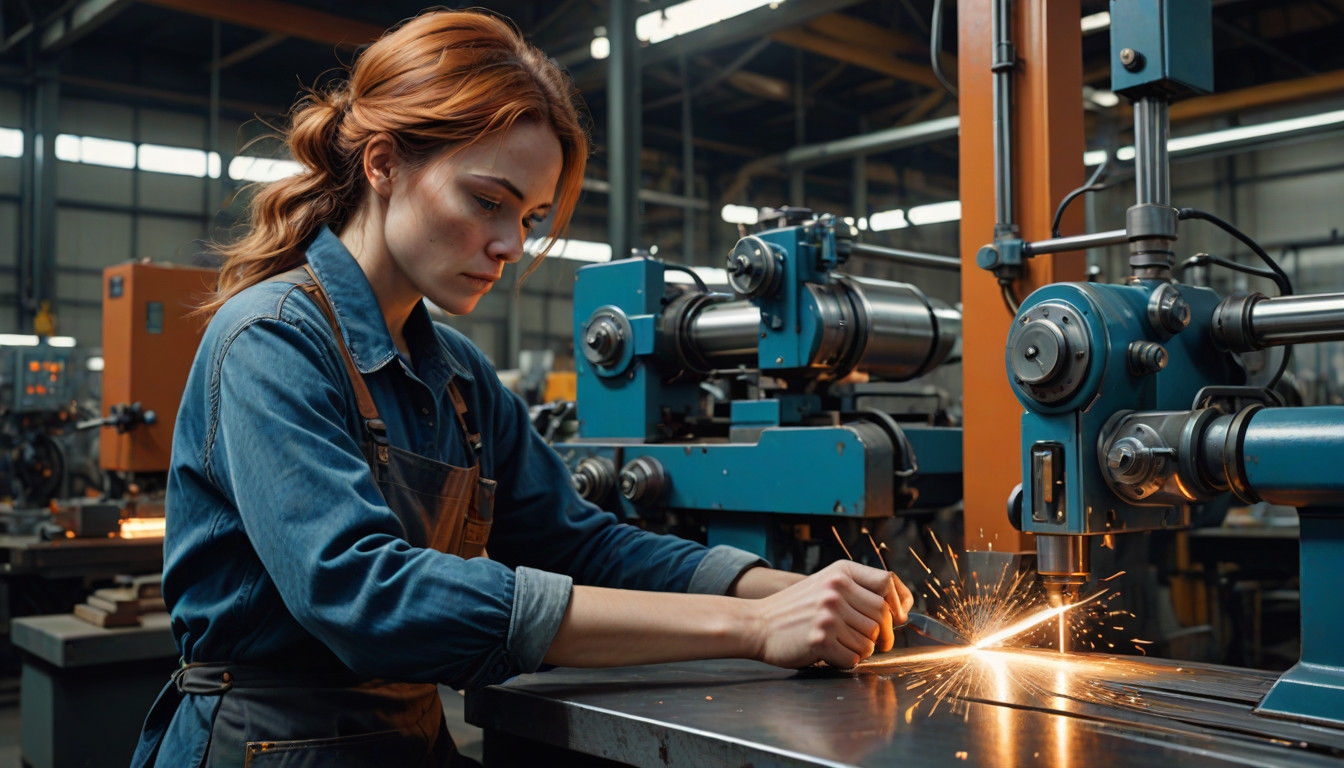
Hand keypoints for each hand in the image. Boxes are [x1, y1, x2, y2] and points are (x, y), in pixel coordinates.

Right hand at [747, 560, 913, 668]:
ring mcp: (828, 614)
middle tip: (877, 643)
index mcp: (840, 573)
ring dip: (861, 649)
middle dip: (884, 635)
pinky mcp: (820, 639)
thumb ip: (858, 590)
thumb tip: (900, 610)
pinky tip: (830, 654)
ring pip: (870, 641)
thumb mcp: (826, 584)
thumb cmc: (795, 609)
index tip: (899, 616)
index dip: (900, 602)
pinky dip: (846, 661)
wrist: (757, 624)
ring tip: (841, 644)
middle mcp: (835, 590)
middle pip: (883, 617)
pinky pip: (853, 658)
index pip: (887, 582)